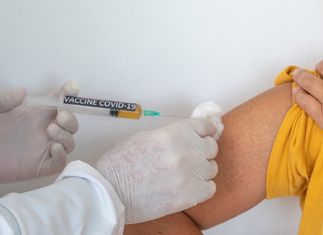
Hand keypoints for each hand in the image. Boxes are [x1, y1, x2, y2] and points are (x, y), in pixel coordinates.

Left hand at [0, 81, 79, 183]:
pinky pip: (59, 163)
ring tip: (51, 131)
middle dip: (71, 119)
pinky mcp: (38, 167)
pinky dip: (63, 155)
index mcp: (35, 113)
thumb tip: (22, 92)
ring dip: (67, 135)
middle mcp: (42, 129)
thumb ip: (4, 97)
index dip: (69, 93)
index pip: (58, 101)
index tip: (71, 89)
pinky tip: (53, 148)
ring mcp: (41, 148)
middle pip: (70, 123)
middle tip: (60, 117)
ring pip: (69, 142)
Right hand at [95, 118, 219, 223]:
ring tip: (186, 174)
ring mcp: (188, 175)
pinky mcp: (188, 196)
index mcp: (172, 134)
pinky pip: (210, 188)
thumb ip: (172, 135)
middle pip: (211, 147)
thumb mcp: (146, 137)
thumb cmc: (120, 165)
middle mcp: (184, 152)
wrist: (109, 192)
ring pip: (212, 168)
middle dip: (203, 150)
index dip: (208, 130)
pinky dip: (202, 188)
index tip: (210, 132)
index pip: (205, 127)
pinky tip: (190, 187)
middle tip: (193, 156)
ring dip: (202, 170)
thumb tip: (190, 136)